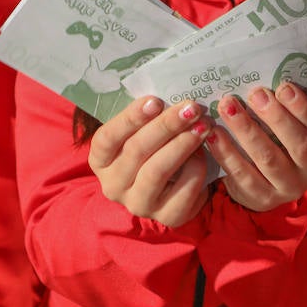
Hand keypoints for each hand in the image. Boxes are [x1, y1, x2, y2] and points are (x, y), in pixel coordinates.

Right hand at [89, 96, 212, 227]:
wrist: (172, 188)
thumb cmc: (153, 148)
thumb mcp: (141, 132)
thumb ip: (147, 116)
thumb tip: (169, 89)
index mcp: (100, 160)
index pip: (107, 138)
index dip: (130, 118)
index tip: (155, 100)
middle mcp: (113, 185)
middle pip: (137, 151)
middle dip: (166, 126)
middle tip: (191, 108)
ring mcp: (139, 204)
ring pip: (158, 171)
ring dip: (183, 144)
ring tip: (203, 125)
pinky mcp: (167, 217)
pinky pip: (184, 190)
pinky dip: (197, 167)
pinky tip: (206, 151)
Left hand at [205, 83, 306, 211]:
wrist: (270, 182)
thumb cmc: (283, 138)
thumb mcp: (295, 123)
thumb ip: (289, 104)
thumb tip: (270, 70)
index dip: (304, 108)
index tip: (283, 87)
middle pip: (298, 145)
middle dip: (275, 118)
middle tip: (254, 94)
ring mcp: (289, 188)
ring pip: (268, 159)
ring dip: (246, 130)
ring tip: (228, 107)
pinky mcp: (263, 198)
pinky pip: (243, 175)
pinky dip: (227, 153)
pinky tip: (214, 134)